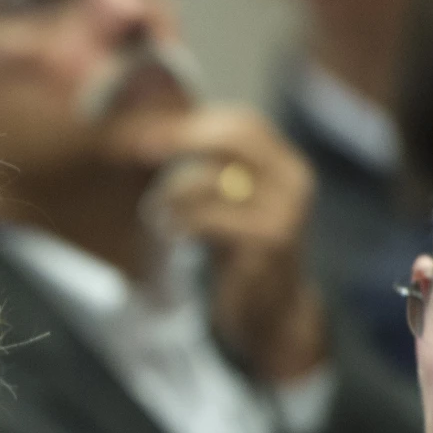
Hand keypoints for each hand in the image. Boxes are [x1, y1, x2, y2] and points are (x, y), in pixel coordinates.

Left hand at [152, 105, 328, 384]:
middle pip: (232, 137)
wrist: (272, 312)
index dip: (194, 120)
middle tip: (138, 147)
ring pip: (211, 179)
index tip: (147, 127)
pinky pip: (207, 216)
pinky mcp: (266, 241)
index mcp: (286, 164)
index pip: (242, 122)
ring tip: (159, 212)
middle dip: (180, 137)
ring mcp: (284, 211)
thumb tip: (153, 128)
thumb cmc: (241, 253)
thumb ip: (209, 166)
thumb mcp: (230, 202)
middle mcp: (294, 180)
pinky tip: (170, 232)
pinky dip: (179, 221)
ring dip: (172, 194)